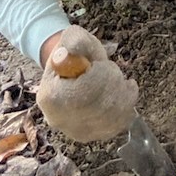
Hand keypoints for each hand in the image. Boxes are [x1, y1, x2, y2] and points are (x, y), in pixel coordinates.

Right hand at [36, 25, 137, 141]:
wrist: (73, 72)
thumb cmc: (74, 54)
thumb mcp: (72, 38)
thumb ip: (74, 40)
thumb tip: (74, 49)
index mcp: (49, 96)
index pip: (84, 93)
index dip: (101, 75)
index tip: (100, 63)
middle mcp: (59, 121)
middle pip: (100, 107)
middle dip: (113, 82)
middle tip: (109, 69)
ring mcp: (76, 132)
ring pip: (113, 116)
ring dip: (122, 92)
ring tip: (116, 79)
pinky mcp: (93, 137)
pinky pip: (119, 124)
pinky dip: (127, 104)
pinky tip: (124, 91)